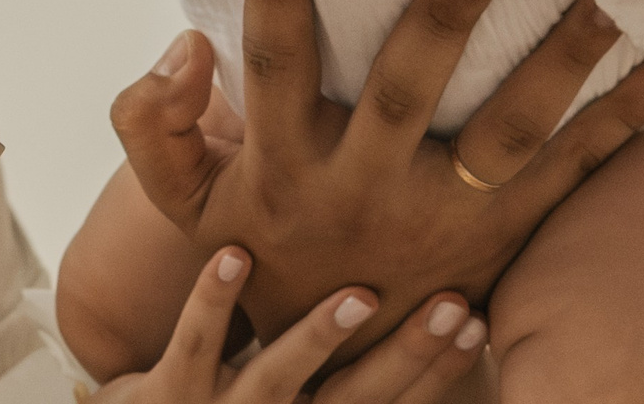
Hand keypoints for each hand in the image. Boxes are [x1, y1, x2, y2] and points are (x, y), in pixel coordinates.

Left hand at [95, 247, 487, 403]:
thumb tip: (396, 263)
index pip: (388, 400)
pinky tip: (233, 254)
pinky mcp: (163, 394)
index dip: (436, 367)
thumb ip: (340, 334)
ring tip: (359, 293)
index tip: (481, 319)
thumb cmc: (223, 394)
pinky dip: (213, 303)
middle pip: (350, 398)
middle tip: (453, 303)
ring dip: (318, 336)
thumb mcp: (289, 380)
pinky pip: (193, 345)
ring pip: (274, 377)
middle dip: (405, 354)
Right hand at [114, 0, 643, 357]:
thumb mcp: (188, 210)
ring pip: (510, 129)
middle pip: (406, 90)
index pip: (274, 58)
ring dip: (564, 56)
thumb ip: (160, 130)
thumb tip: (181, 46)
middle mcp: (368, 186)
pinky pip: (577, 171)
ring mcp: (447, 214)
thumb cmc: (257, 258)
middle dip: (444, 16)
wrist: (323, 374)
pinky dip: (630, 118)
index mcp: (287, 163)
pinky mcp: (507, 233)